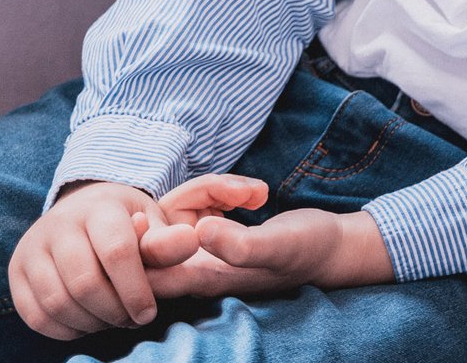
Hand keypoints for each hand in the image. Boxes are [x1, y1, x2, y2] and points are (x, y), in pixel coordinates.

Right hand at [8, 180, 165, 338]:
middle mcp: (59, 224)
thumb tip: (191, 241)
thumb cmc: (127, 221)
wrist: (83, 210)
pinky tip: (89, 323)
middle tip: (132, 319)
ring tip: (113, 320)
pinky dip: (65, 329)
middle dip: (114, 311)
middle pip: (85, 283)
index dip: (136, 290)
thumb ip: (167, 240)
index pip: (117, 252)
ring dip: (91, 322)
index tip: (149, 313)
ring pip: (58, 302)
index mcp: (99, 207)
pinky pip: (36, 315)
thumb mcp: (153, 222)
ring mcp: (32, 248)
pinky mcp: (16, 272)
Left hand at [134, 174, 393, 298]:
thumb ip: (239, 244)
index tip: (144, 216)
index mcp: (201, 278)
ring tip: (253, 190)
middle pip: (156, 232)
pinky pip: (199, 201)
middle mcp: (195, 265)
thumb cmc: (308, 248)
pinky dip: (220, 189)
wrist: (332, 245)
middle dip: (186, 200)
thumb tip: (197, 230)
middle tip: (225, 189)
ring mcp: (203, 246)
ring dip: (211, 189)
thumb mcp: (279, 245)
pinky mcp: (214, 228)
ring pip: (178, 210)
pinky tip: (250, 192)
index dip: (134, 244)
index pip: (143, 271)